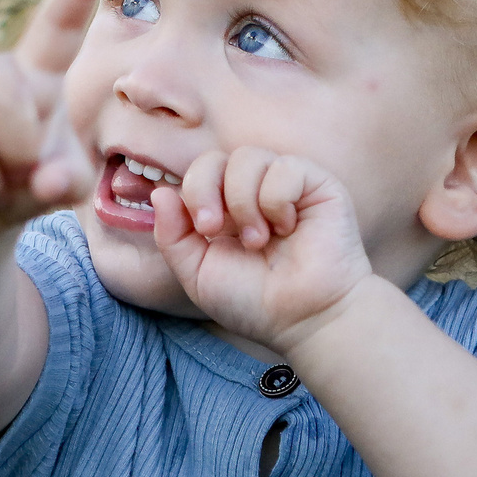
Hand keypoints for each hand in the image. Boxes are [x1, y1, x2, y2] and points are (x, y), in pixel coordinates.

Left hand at [150, 147, 377, 353]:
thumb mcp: (198, 274)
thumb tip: (159, 192)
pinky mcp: (316, 183)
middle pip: (213, 159)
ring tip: (258, 239)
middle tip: (215, 229)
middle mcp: (252, 192)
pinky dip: (277, 199)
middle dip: (205, 190)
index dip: (192, 192)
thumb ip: (172, 236)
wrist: (303, 319)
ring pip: (247, 157)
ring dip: (243, 201)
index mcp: (223, 210)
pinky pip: (284, 167)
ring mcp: (284, 185)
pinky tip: (288, 228)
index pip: (196, 174)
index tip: (205, 230)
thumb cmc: (255, 302)